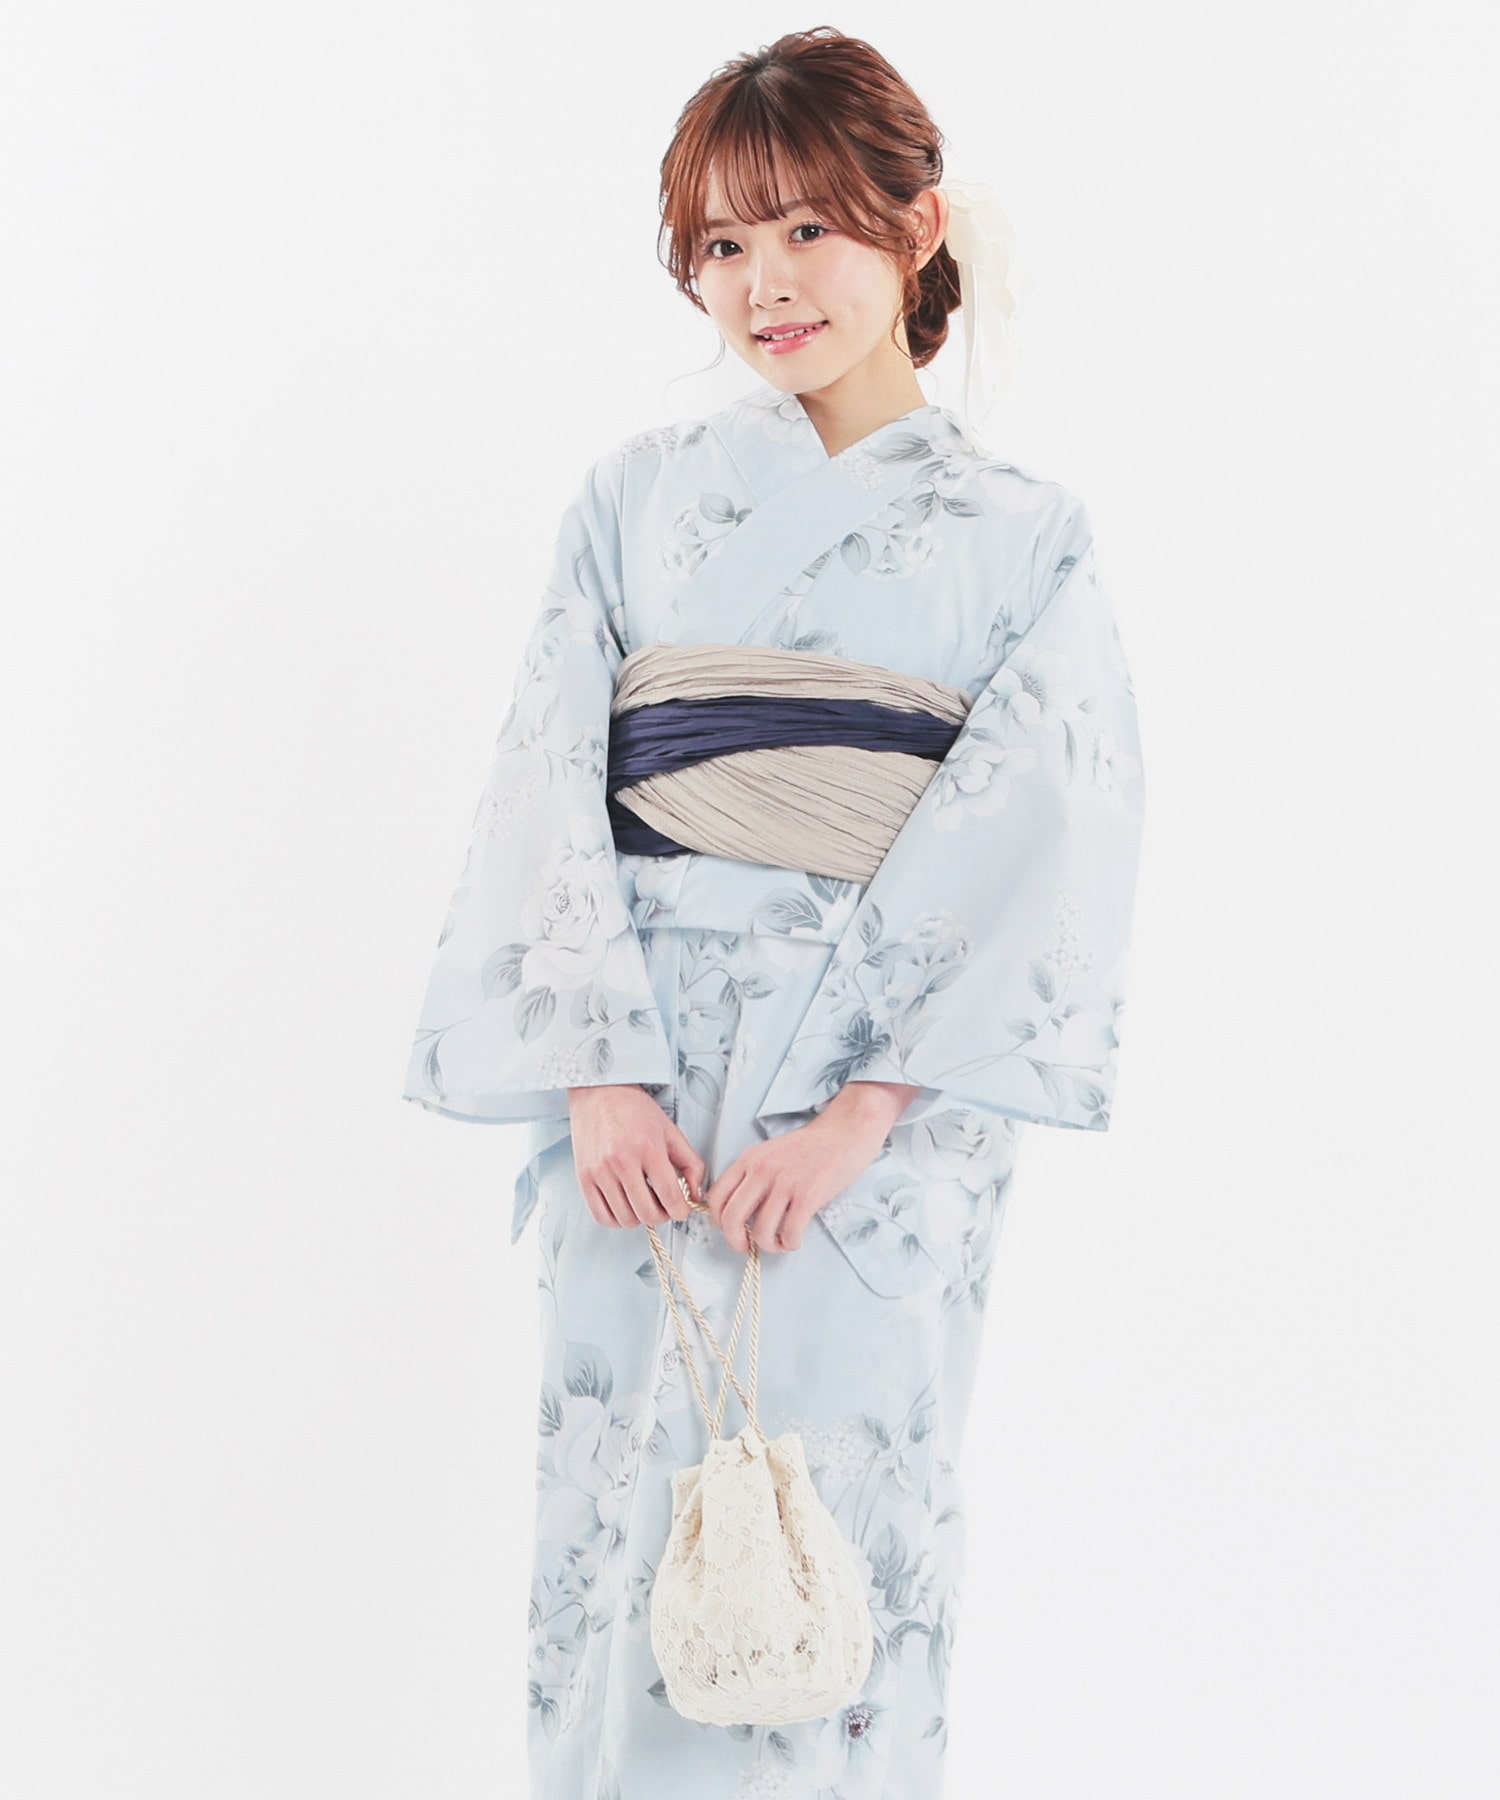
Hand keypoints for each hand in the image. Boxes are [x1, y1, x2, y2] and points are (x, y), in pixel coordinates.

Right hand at [567, 1084, 706, 1230]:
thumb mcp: (671, 1131)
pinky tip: (624, 1206)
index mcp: (648, 1148)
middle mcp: (622, 1161)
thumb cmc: (634, 1109)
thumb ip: (691, 1163)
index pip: (670, 1196)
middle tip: (663, 1205)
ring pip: (625, 1219)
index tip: (681, 1209)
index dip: (681, 1211)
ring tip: (643, 1201)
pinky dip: (616, 1220)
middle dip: (661, 1215)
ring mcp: (600, 1171)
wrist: (598, 1092)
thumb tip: (697, 1196)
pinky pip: (601, 1216)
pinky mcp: (584, 1177)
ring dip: (639, 1217)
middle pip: (647, 1213)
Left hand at [703, 1080, 922, 1253]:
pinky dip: (790, 1244)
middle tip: (747, 1247)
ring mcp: (785, 1182)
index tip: (731, 1229)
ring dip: (768, 1246)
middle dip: (736, 1242)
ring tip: (778, 1243)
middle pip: (731, 1218)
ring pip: (761, 1231)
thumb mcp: (771, 1153)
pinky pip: (789, 1233)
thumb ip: (753, 1176)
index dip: (719, 1221)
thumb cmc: (811, 1146)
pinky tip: (794, 1240)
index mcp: (749, 1159)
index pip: (716, 1197)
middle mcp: (762, 1170)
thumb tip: (740, 1212)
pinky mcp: (808, 1195)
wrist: (845, 1132)